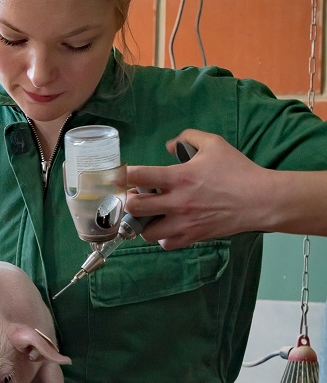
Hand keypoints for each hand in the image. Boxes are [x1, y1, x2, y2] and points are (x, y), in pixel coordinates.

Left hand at [125, 129, 268, 249]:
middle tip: (135, 196)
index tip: (120, 175)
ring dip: (143, 223)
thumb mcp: (215, 144)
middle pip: (134, 207)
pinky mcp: (193, 236)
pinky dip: (162, 238)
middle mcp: (177, 201)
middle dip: (128, 201)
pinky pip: (165, 244)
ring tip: (150, 215)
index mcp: (179, 177)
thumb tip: (168, 145)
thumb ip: (188, 138)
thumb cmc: (238, 171)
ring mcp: (184, 222)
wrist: (262, 200)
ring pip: (146, 231)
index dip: (123, 174)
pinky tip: (167, 227)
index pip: (138, 175)